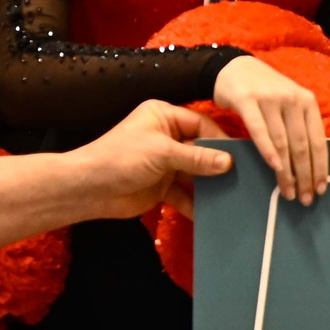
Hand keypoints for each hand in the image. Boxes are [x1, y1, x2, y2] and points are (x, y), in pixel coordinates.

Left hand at [76, 100, 235, 217]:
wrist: (87, 190)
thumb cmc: (121, 158)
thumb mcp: (162, 153)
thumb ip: (197, 157)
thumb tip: (229, 163)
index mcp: (164, 116)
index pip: (201, 124)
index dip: (220, 140)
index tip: (241, 156)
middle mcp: (166, 136)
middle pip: (201, 149)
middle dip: (217, 165)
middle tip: (242, 178)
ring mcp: (164, 162)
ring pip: (194, 172)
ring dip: (208, 185)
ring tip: (231, 196)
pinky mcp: (161, 186)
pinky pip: (184, 193)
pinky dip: (194, 202)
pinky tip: (209, 213)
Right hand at [212, 55, 326, 204]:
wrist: (234, 67)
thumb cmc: (265, 92)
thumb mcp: (288, 104)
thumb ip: (298, 127)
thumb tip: (308, 166)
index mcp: (308, 102)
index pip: (319, 141)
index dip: (321, 168)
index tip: (321, 189)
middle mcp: (293, 99)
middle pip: (302, 146)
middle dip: (305, 176)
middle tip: (305, 199)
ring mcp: (271, 98)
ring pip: (283, 142)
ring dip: (286, 171)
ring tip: (288, 192)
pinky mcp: (248, 100)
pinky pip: (260, 130)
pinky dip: (268, 150)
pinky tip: (274, 167)